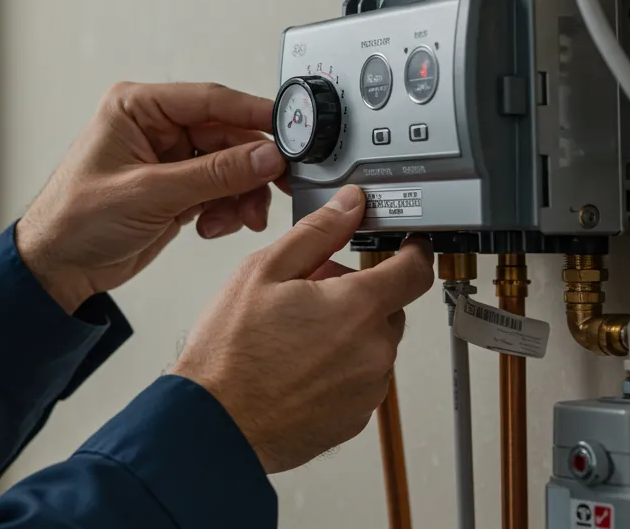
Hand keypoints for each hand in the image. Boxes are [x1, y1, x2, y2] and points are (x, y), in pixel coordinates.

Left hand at [17, 82, 289, 312]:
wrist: (56, 268)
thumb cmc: (74, 221)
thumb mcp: (149, 194)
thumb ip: (214, 175)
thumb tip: (265, 157)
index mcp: (138, 108)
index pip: (210, 100)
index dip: (253, 115)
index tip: (289, 131)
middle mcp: (156, 128)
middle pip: (227, 135)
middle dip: (251, 167)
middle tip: (276, 187)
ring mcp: (169, 159)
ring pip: (230, 166)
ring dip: (242, 194)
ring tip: (241, 218)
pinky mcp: (177, 188)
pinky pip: (221, 190)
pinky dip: (227, 209)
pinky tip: (213, 226)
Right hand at [170, 186, 434, 473]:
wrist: (215, 425)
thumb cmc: (230, 354)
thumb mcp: (265, 271)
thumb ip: (317, 232)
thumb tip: (348, 205)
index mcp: (358, 308)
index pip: (414, 270)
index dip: (412, 252)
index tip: (405, 248)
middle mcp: (374, 351)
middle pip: (387, 308)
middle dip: (357, 296)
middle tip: (309, 298)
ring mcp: (367, 390)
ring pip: (373, 346)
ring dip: (348, 335)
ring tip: (294, 338)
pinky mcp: (354, 419)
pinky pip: (360, 381)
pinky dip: (339, 370)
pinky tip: (297, 368)